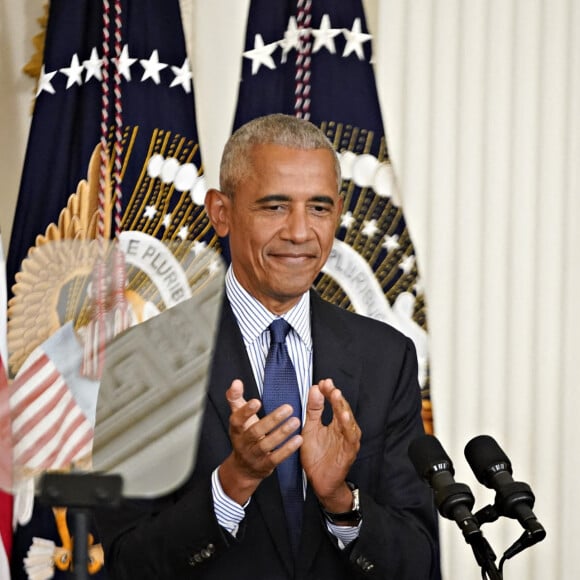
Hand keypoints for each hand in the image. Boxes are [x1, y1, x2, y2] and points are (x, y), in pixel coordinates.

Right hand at [218, 379, 302, 504]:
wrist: (243, 468)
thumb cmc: (244, 435)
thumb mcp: (238, 417)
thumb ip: (236, 398)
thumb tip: (236, 382)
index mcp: (236, 429)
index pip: (237, 420)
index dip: (246, 411)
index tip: (257, 401)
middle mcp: (243, 443)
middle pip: (255, 432)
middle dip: (272, 420)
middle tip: (288, 408)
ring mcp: (253, 456)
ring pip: (266, 445)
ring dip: (282, 433)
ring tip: (295, 421)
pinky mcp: (265, 466)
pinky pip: (276, 458)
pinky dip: (287, 449)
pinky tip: (298, 439)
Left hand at [301, 378, 360, 512]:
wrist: (320, 482)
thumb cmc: (317, 456)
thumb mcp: (311, 428)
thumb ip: (314, 410)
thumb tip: (315, 388)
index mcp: (336, 423)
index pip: (334, 403)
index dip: (329, 392)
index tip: (322, 382)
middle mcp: (344, 430)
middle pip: (342, 409)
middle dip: (336, 396)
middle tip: (329, 385)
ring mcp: (348, 440)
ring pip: (348, 421)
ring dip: (343, 408)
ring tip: (337, 396)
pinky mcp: (349, 452)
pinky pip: (350, 438)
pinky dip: (348, 427)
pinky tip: (343, 417)